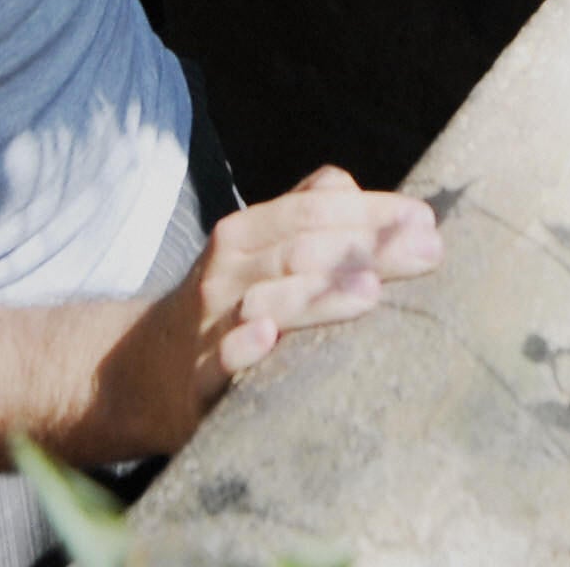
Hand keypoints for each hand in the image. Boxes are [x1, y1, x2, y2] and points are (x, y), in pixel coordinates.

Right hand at [108, 168, 440, 450]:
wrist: (142, 370)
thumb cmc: (225, 300)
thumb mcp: (256, 248)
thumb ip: (306, 210)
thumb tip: (362, 190)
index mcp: (245, 233)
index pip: (313, 210)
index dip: (370, 212)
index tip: (425, 222)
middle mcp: (227, 271)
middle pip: (300, 250)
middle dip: (365, 249)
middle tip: (427, 254)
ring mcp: (209, 324)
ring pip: (266, 300)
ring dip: (318, 294)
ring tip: (371, 291)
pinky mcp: (197, 380)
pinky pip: (217, 361)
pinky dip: (239, 347)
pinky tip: (266, 338)